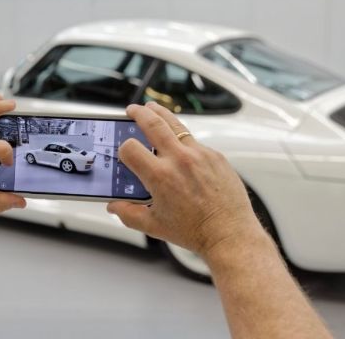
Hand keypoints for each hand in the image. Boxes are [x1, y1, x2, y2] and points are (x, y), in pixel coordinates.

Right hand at [108, 102, 265, 258]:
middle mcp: (179, 160)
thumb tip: (114, 206)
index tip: (125, 153)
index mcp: (160, 176)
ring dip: (161, 114)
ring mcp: (200, 155)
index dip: (123, 149)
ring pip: (176, 125)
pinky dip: (184, 142)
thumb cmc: (194, 232)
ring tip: (152, 110)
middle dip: (139, 113)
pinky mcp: (216, 156)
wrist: (229, 234)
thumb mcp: (154, 226)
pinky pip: (195, 143)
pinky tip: (181, 149)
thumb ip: (128, 214)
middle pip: (153, 123)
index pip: (130, 148)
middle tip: (133, 110)